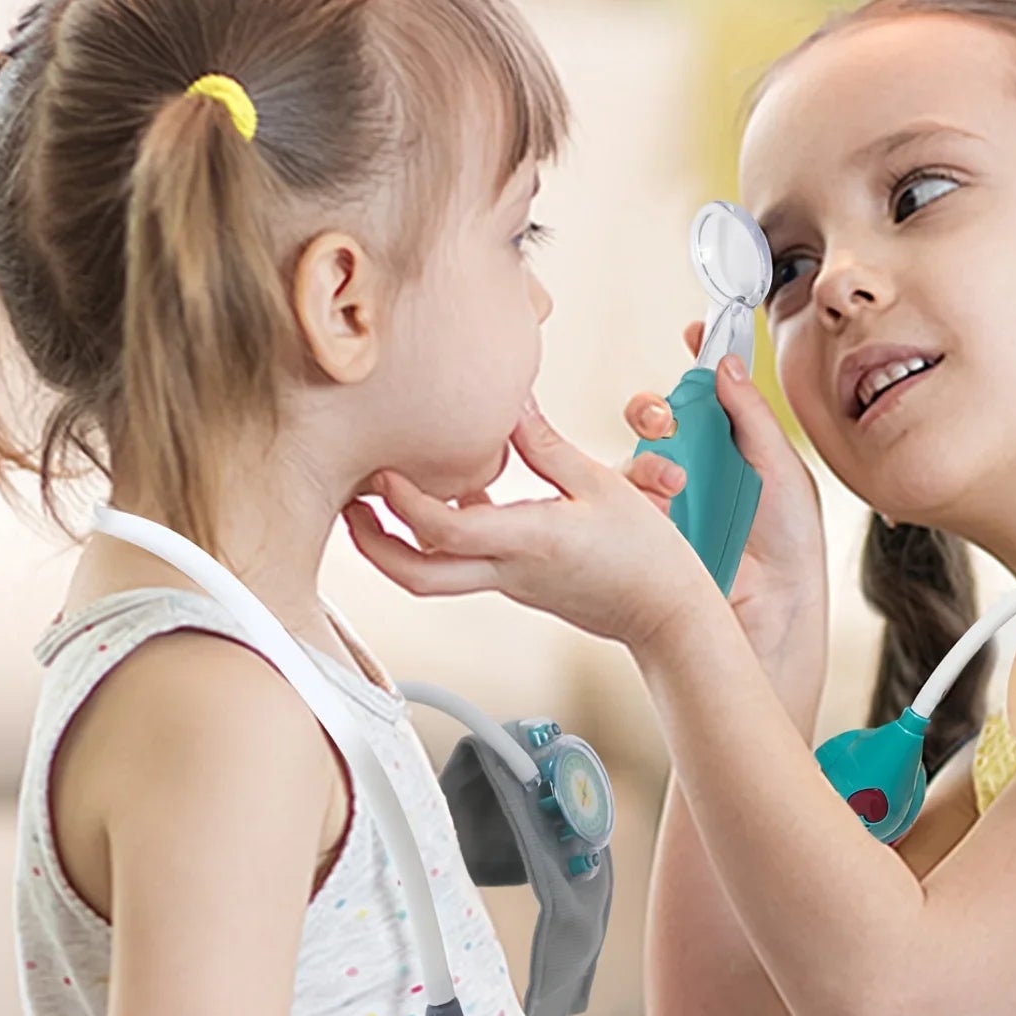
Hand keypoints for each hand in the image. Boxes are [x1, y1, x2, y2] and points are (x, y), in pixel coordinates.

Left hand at [346, 404, 711, 651]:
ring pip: (431, 578)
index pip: (444, 529)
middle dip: (372, 544)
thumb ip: (546, 445)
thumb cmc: (644, 556)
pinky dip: (438, 540)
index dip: (403, 501)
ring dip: (396, 544)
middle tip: (349, 505)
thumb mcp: (600, 486)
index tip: (381, 469)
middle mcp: (508, 572)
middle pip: (416, 576)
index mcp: (528, 543)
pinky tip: (446, 502)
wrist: (666, 614)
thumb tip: (508, 402)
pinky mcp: (517, 587)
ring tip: (378, 502)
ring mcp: (509, 585)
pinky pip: (461, 569)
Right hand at [625, 323, 828, 668]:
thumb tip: (725, 364)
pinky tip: (659, 507)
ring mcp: (667, 499)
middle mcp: (694, 465)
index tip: (694, 333)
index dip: (696, 358)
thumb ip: (752, 417)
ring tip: (673, 480)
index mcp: (729, 445)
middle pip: (655, 418)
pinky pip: (623, 502)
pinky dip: (636, 497)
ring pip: (633, 457)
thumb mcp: (782, 470)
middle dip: (653, 408)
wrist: (776, 610)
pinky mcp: (647, 531)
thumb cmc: (790, 544)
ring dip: (646, 457)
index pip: (705, 391)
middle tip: (665, 418)